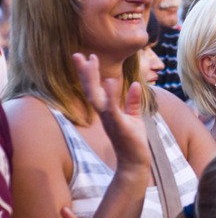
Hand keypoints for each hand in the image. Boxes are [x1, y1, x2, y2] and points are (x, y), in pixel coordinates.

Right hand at [73, 53, 150, 175]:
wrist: (135, 162)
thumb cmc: (133, 141)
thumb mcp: (134, 118)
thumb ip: (132, 102)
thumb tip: (135, 85)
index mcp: (107, 111)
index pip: (95, 89)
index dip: (90, 74)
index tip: (88, 57)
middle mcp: (104, 114)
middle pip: (90, 90)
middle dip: (84, 73)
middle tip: (78, 54)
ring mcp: (110, 120)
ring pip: (96, 97)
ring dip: (92, 79)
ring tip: (91, 61)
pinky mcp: (119, 125)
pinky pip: (112, 109)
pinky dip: (112, 95)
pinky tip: (111, 81)